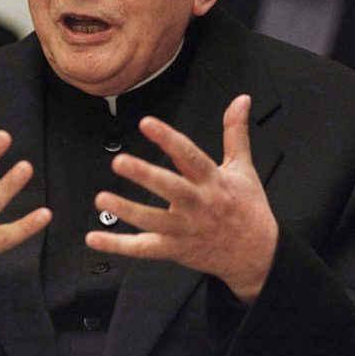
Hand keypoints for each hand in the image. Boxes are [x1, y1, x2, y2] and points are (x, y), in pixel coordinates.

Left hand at [86, 95, 277, 302]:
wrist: (259, 255)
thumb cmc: (248, 208)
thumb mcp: (244, 168)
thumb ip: (235, 132)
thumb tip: (241, 100)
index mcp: (213, 181)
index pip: (190, 156)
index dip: (169, 139)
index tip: (147, 124)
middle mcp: (198, 204)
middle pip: (170, 189)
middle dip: (145, 175)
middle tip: (119, 162)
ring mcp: (185, 229)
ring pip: (153, 222)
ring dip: (127, 210)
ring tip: (102, 199)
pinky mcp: (175, 249)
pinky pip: (143, 249)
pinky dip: (118, 245)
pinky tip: (95, 238)